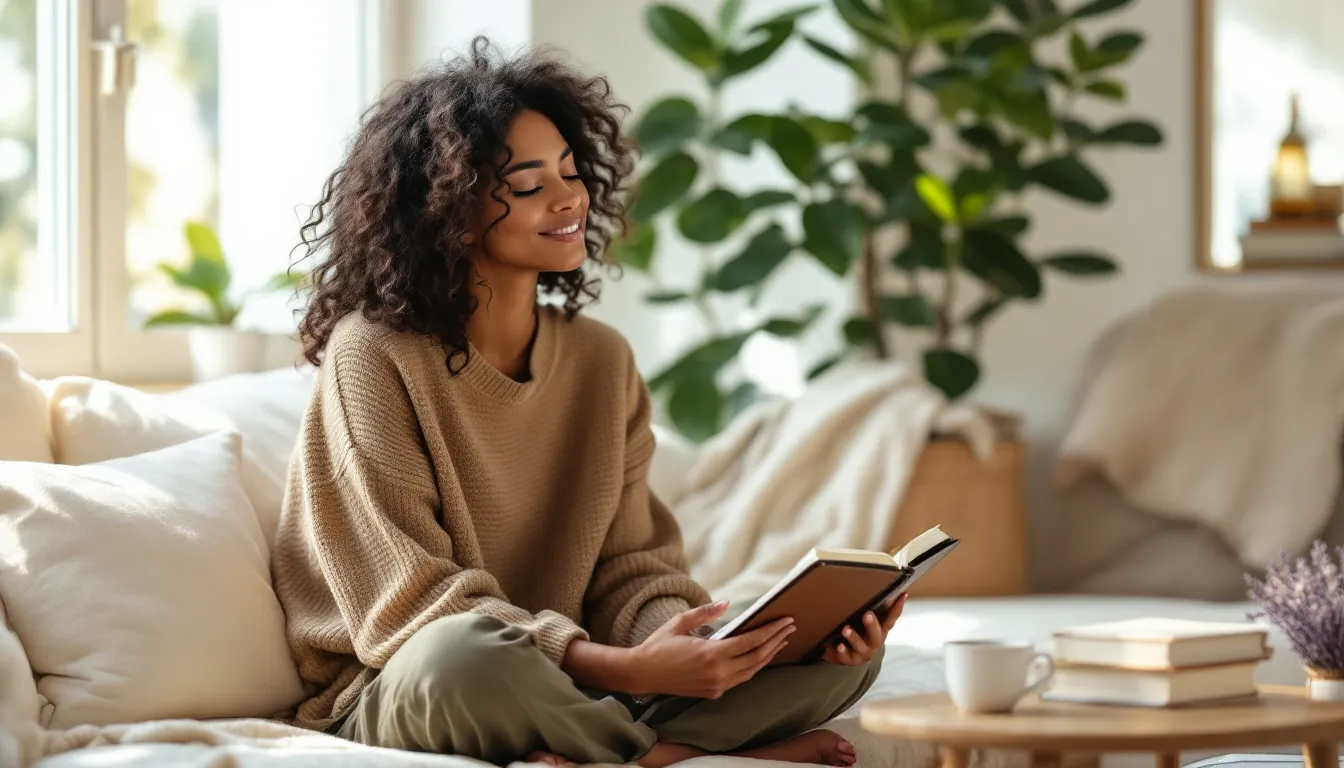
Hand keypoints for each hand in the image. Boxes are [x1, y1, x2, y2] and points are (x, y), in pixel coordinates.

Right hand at [629, 600, 795, 698]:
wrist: (642, 674)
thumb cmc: (659, 645)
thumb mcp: (680, 622)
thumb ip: (706, 612)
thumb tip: (727, 603)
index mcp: (711, 654)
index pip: (750, 642)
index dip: (771, 631)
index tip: (786, 621)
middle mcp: (718, 673)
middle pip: (757, 657)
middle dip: (776, 641)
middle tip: (790, 627)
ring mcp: (716, 686)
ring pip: (752, 670)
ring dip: (768, 655)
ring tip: (781, 640)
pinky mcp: (713, 693)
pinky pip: (740, 678)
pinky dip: (753, 666)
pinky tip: (760, 656)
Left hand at [822, 593, 904, 665]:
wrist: (842, 652)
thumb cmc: (857, 631)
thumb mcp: (864, 620)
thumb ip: (870, 608)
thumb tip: (873, 584)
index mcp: (880, 630)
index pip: (891, 618)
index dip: (898, 607)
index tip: (903, 594)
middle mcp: (874, 642)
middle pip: (877, 634)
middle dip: (872, 625)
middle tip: (867, 614)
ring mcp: (863, 652)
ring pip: (860, 646)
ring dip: (854, 637)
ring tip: (846, 629)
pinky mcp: (850, 659)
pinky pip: (846, 656)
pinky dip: (842, 651)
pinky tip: (838, 646)